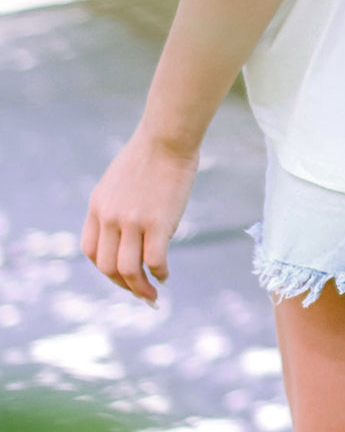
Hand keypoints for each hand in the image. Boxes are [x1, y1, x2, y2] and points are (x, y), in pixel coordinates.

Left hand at [81, 126, 198, 303]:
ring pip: (128, 270)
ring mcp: (132, 221)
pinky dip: (159, 274)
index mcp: (97, 206)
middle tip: (139, 293)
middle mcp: (109, 217)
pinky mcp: (157, 222)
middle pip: (106, 267)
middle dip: (123, 286)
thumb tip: (131, 235)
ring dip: (140, 289)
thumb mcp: (119, 180)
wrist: (167, 136)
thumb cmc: (151, 154)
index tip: (122, 275)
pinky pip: (154, 261)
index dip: (105, 269)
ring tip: (153, 295)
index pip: (91, 251)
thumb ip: (117, 206)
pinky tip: (165, 275)